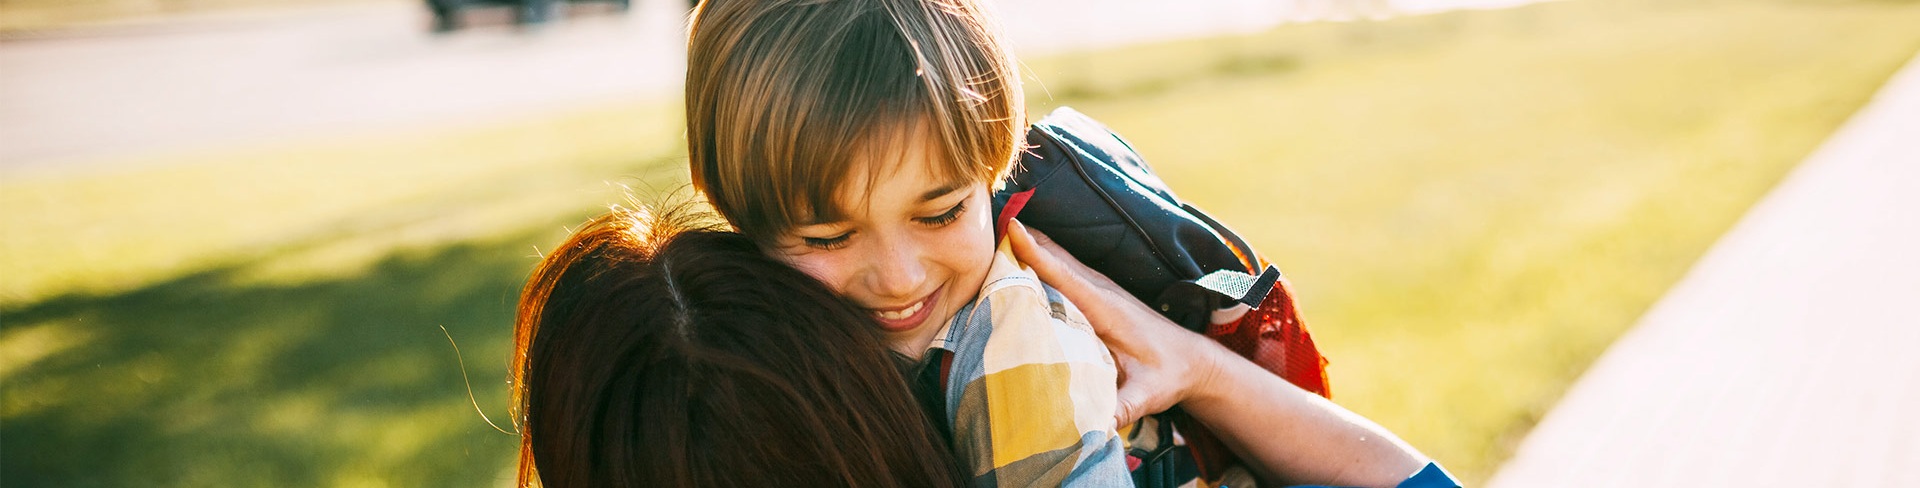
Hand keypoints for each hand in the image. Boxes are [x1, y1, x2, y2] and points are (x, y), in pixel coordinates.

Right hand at [1006, 220, 1227, 425]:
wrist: (1193, 360)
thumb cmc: (1169, 375)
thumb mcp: (1147, 395)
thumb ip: (1122, 407)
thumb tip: (1094, 428)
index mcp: (1108, 308)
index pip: (1066, 275)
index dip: (1037, 253)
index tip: (1011, 228)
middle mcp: (1101, 290)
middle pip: (1055, 258)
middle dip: (1021, 241)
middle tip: (982, 227)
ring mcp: (1099, 289)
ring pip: (1058, 259)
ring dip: (1028, 245)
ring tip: (990, 234)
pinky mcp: (1097, 293)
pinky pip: (1062, 269)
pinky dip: (1039, 256)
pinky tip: (1018, 253)